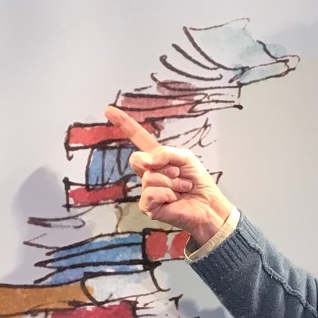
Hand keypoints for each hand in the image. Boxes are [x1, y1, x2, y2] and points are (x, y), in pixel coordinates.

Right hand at [105, 105, 231, 246]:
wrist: (208, 205)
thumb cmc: (198, 182)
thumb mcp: (185, 158)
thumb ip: (164, 153)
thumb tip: (145, 162)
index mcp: (157, 158)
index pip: (138, 138)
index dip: (124, 124)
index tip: (108, 110)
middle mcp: (148, 173)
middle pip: (137, 159)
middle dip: (161, 164)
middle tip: (177, 174)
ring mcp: (146, 190)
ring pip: (150, 177)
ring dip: (171, 182)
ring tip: (182, 188)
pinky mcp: (148, 207)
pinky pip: (150, 194)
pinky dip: (167, 194)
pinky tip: (174, 199)